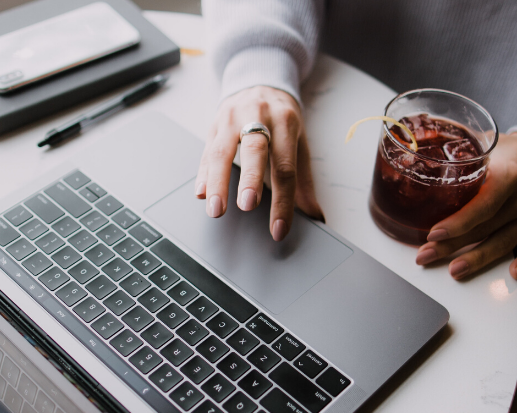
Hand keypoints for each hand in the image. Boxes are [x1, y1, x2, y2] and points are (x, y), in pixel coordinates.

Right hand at [194, 86, 323, 240]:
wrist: (258, 79)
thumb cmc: (281, 116)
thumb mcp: (299, 141)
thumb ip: (304, 180)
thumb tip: (315, 216)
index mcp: (285, 123)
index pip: (285, 167)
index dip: (283, 201)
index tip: (279, 229)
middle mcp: (258, 117)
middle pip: (254, 149)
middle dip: (250, 179)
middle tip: (247, 206)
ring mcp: (232, 118)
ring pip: (222, 150)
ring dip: (218, 182)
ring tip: (216, 208)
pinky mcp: (214, 124)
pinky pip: (206, 150)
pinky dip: (203, 173)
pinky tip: (201, 192)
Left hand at [415, 132, 516, 280]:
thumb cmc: (497, 152)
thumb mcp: (479, 144)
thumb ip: (452, 150)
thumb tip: (408, 145)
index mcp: (509, 174)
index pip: (483, 204)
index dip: (458, 222)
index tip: (433, 234)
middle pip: (486, 227)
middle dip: (453, 245)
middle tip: (425, 255)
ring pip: (503, 242)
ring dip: (477, 259)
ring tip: (453, 270)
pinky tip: (512, 274)